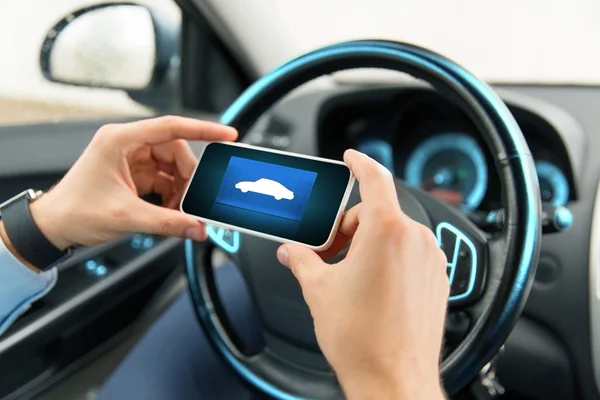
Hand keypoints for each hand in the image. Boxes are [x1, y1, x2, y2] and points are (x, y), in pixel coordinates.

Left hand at [29, 116, 236, 249]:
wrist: (53, 225)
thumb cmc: (74, 211)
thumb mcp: (126, 217)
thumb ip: (167, 222)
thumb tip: (197, 228)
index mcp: (120, 140)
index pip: (170, 127)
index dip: (202, 129)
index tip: (226, 134)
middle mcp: (126, 144)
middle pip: (175, 150)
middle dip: (188, 175)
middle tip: (194, 198)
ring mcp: (130, 158)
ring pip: (171, 165)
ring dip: (181, 187)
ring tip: (179, 209)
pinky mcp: (133, 173)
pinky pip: (164, 178)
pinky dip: (172, 194)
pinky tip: (171, 209)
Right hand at [276, 150, 448, 398]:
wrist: (394, 380)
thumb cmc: (363, 339)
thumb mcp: (319, 290)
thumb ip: (303, 260)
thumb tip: (292, 252)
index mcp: (387, 232)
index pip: (375, 179)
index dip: (360, 163)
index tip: (352, 158)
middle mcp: (415, 240)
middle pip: (377, 213)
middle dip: (348, 227)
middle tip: (328, 253)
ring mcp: (430, 260)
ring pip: (393, 234)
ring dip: (368, 245)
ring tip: (348, 276)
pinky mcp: (437, 279)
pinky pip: (409, 254)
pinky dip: (388, 259)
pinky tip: (371, 286)